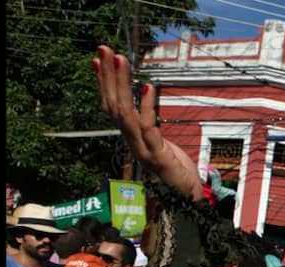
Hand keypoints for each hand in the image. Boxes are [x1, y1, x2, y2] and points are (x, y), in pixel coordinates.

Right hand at [93, 46, 202, 200]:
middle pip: (113, 104)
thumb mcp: (161, 144)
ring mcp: (143, 149)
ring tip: (121, 59)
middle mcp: (132, 142)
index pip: (112, 106)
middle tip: (103, 49)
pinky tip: (149, 88)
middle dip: (108, 75)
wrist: (187, 200)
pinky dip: (148, 107)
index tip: (97, 60)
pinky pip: (148, 129)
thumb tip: (146, 106)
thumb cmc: (176, 172)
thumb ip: (150, 128)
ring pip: (125, 113)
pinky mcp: (158, 156)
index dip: (103, 83)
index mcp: (131, 138)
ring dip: (122, 85)